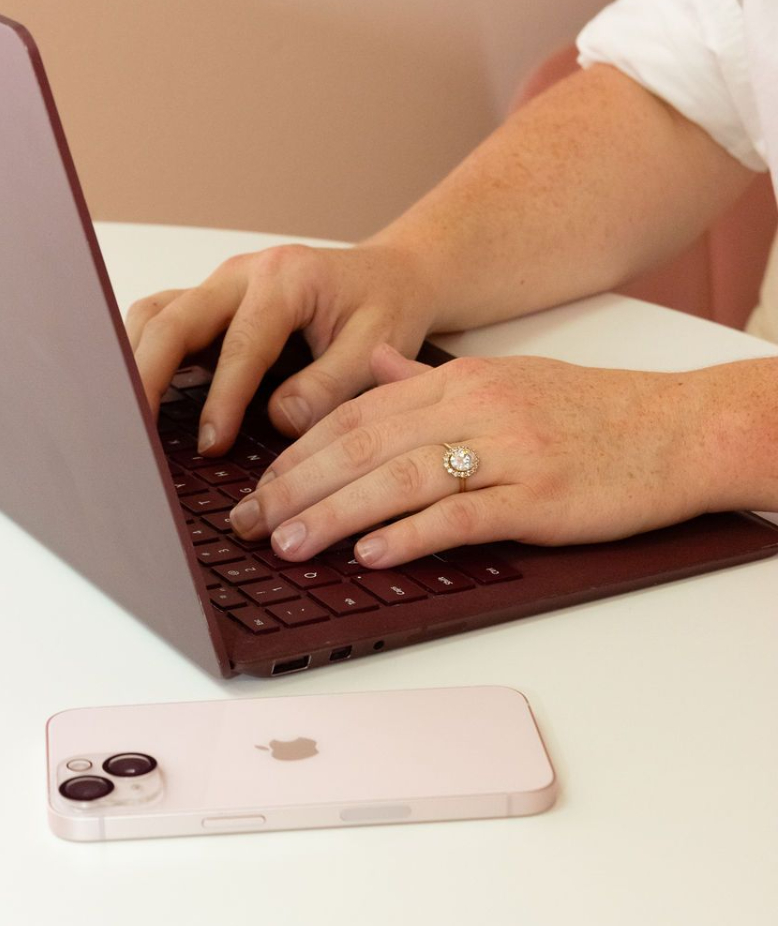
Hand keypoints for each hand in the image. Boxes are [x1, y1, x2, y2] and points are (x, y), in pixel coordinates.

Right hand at [126, 242, 438, 453]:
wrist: (389, 277)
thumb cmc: (386, 308)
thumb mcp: (380, 345)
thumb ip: (332, 383)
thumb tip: (279, 420)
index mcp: (285, 278)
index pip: (240, 343)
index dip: (222, 397)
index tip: (212, 444)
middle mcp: (241, 274)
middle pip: (172, 320)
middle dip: (145, 377)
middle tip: (133, 434)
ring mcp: (219, 286)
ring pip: (155, 316)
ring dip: (135, 364)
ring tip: (127, 420)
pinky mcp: (210, 304)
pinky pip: (163, 323)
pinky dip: (145, 357)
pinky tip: (142, 400)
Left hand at [227, 344, 707, 563]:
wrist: (675, 428)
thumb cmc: (591, 411)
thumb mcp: (507, 378)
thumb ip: (433, 379)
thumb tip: (380, 370)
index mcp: (458, 381)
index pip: (356, 413)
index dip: (297, 453)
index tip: (257, 488)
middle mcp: (473, 407)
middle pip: (362, 443)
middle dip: (295, 485)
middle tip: (249, 523)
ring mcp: (506, 451)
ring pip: (399, 478)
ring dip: (334, 513)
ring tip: (288, 545)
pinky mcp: (538, 495)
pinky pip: (462, 514)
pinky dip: (410, 535)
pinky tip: (371, 554)